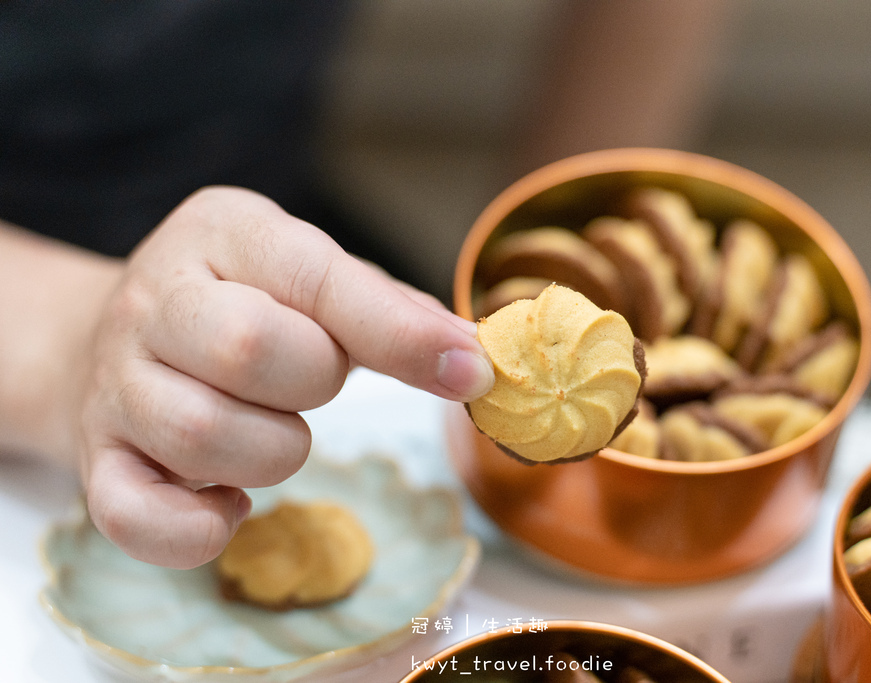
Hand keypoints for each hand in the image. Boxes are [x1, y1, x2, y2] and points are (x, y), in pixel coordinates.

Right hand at [77, 186, 492, 567]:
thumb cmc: (240, 304)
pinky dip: (201, 528)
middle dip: (316, 382)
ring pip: (203, 434)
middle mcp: (155, 299)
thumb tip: (470, 354)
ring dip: (273, 452)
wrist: (104, 340)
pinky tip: (232, 503)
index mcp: (223, 232)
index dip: (401, 335)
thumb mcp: (309, 275)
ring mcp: (115, 383)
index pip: (316, 279)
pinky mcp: (95, 461)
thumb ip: (387, 308)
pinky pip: (136, 516)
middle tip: (314, 381)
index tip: (471, 372)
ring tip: (275, 430)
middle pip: (249, 348)